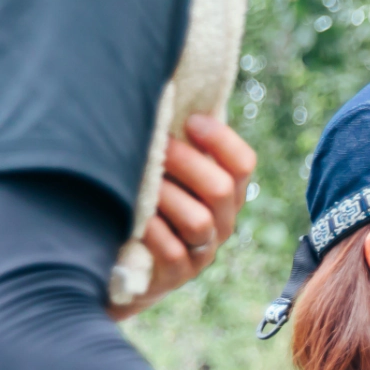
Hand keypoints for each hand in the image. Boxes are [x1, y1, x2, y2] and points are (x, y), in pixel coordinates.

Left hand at [113, 114, 258, 320]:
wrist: (127, 263)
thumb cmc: (148, 203)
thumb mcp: (166, 172)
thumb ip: (177, 143)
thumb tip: (169, 93)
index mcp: (226, 191)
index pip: (243, 163)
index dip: (220, 140)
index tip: (191, 122)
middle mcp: (222, 221)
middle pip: (220, 189)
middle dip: (185, 163)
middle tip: (156, 147)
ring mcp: (202, 251)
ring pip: (200, 221)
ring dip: (168, 197)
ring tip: (143, 182)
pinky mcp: (178, 275)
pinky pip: (174, 252)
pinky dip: (154, 232)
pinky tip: (136, 218)